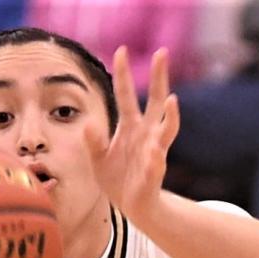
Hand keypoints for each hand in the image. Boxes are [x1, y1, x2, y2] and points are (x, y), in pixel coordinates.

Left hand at [85, 47, 179, 223]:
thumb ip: (93, 142)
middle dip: (159, 78)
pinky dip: (156, 160)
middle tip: (162, 53)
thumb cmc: (117, 178)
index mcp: (130, 127)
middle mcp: (145, 134)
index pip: (126, 94)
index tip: (121, 50)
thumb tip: (87, 124)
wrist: (133, 206)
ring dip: (170, 116)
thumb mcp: (97, 159)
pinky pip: (156, 166)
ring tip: (171, 101)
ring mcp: (153, 152)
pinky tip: (155, 154)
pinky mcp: (154, 174)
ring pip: (166, 130)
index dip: (123, 74)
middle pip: (154, 101)